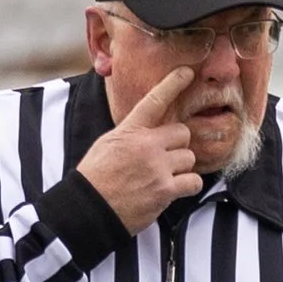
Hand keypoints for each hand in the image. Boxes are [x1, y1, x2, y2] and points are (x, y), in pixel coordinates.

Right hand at [74, 67, 203, 230]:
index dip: (173, 83)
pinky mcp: (165, 190)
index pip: (155, 100)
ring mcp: (157, 167)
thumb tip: (147, 131)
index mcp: (129, 131)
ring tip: (164, 177)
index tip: (187, 72)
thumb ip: (130, 134)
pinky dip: (188, 185)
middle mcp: (146, 145)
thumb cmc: (96, 178)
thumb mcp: (107, 144)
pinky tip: (175, 189)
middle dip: (178, 145)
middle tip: (166, 157)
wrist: (89, 209)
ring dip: (181, 168)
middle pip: (182, 132)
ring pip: (189, 158)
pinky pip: (193, 181)